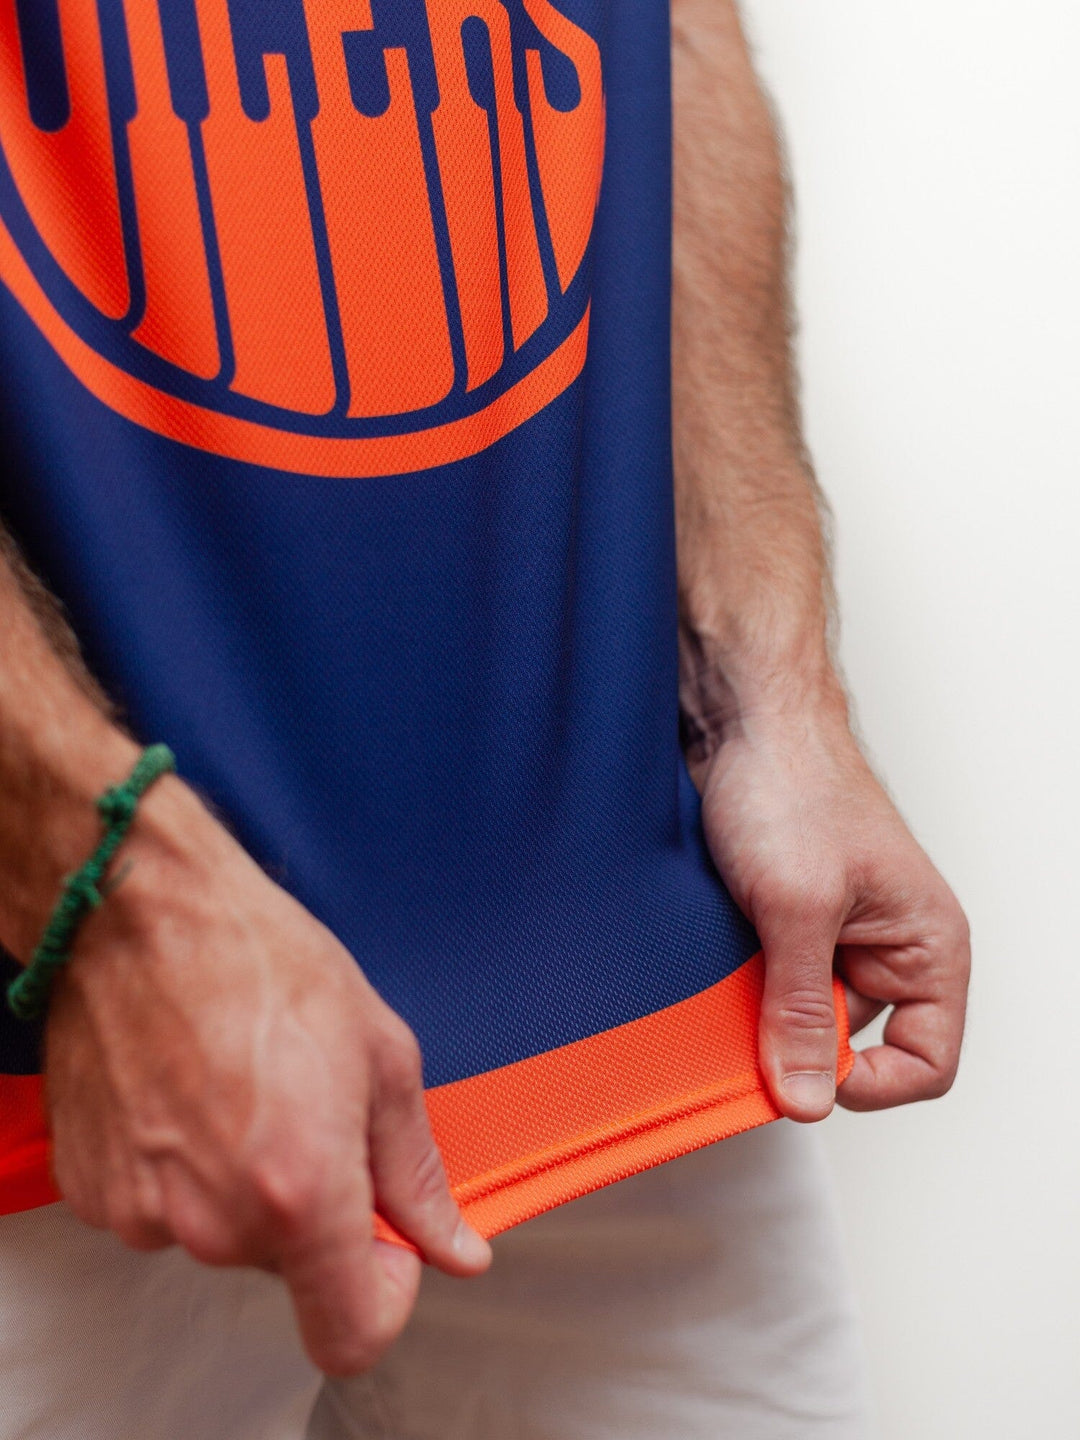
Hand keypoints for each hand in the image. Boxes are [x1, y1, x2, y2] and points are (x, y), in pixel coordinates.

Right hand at [44, 776, 490, 1375]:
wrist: (138, 913)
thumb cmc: (258, 959)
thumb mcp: (379, 1054)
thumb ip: (416, 1171)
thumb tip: (455, 1246)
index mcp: (300, 1194)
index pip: (351, 1335)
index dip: (384, 1295)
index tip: (387, 1242)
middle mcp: (217, 1222)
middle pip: (291, 1268)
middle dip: (316, 1205)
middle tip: (309, 1107)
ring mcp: (145, 1212)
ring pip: (227, 1235)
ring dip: (246, 1184)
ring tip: (246, 1088)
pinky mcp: (95, 1192)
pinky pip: (166, 1209)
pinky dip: (187, 1170)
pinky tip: (194, 1095)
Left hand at [694, 701, 969, 1119]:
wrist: (741, 714)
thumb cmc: (792, 782)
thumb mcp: (797, 909)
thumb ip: (803, 1009)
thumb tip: (807, 1097)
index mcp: (928, 945)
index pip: (926, 1062)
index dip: (869, 1083)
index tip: (805, 1071)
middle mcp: (889, 945)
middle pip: (855, 1046)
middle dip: (799, 1042)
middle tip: (750, 1015)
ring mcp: (836, 932)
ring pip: (803, 1013)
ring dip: (761, 1008)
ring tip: (732, 966)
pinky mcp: (789, 918)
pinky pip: (770, 979)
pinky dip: (740, 980)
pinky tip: (717, 955)